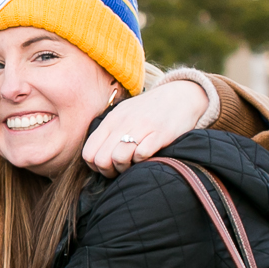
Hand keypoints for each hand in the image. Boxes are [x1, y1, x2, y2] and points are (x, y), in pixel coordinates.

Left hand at [82, 77, 210, 176]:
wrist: (180, 96)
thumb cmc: (148, 111)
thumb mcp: (123, 115)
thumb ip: (108, 133)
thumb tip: (95, 158)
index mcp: (111, 121)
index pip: (88, 152)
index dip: (95, 166)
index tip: (108, 167)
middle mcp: (123, 123)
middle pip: (101, 160)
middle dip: (109, 171)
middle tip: (121, 169)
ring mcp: (142, 127)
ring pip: (118, 158)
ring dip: (125, 168)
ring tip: (133, 164)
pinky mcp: (161, 133)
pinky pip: (142, 154)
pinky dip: (142, 161)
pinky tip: (147, 156)